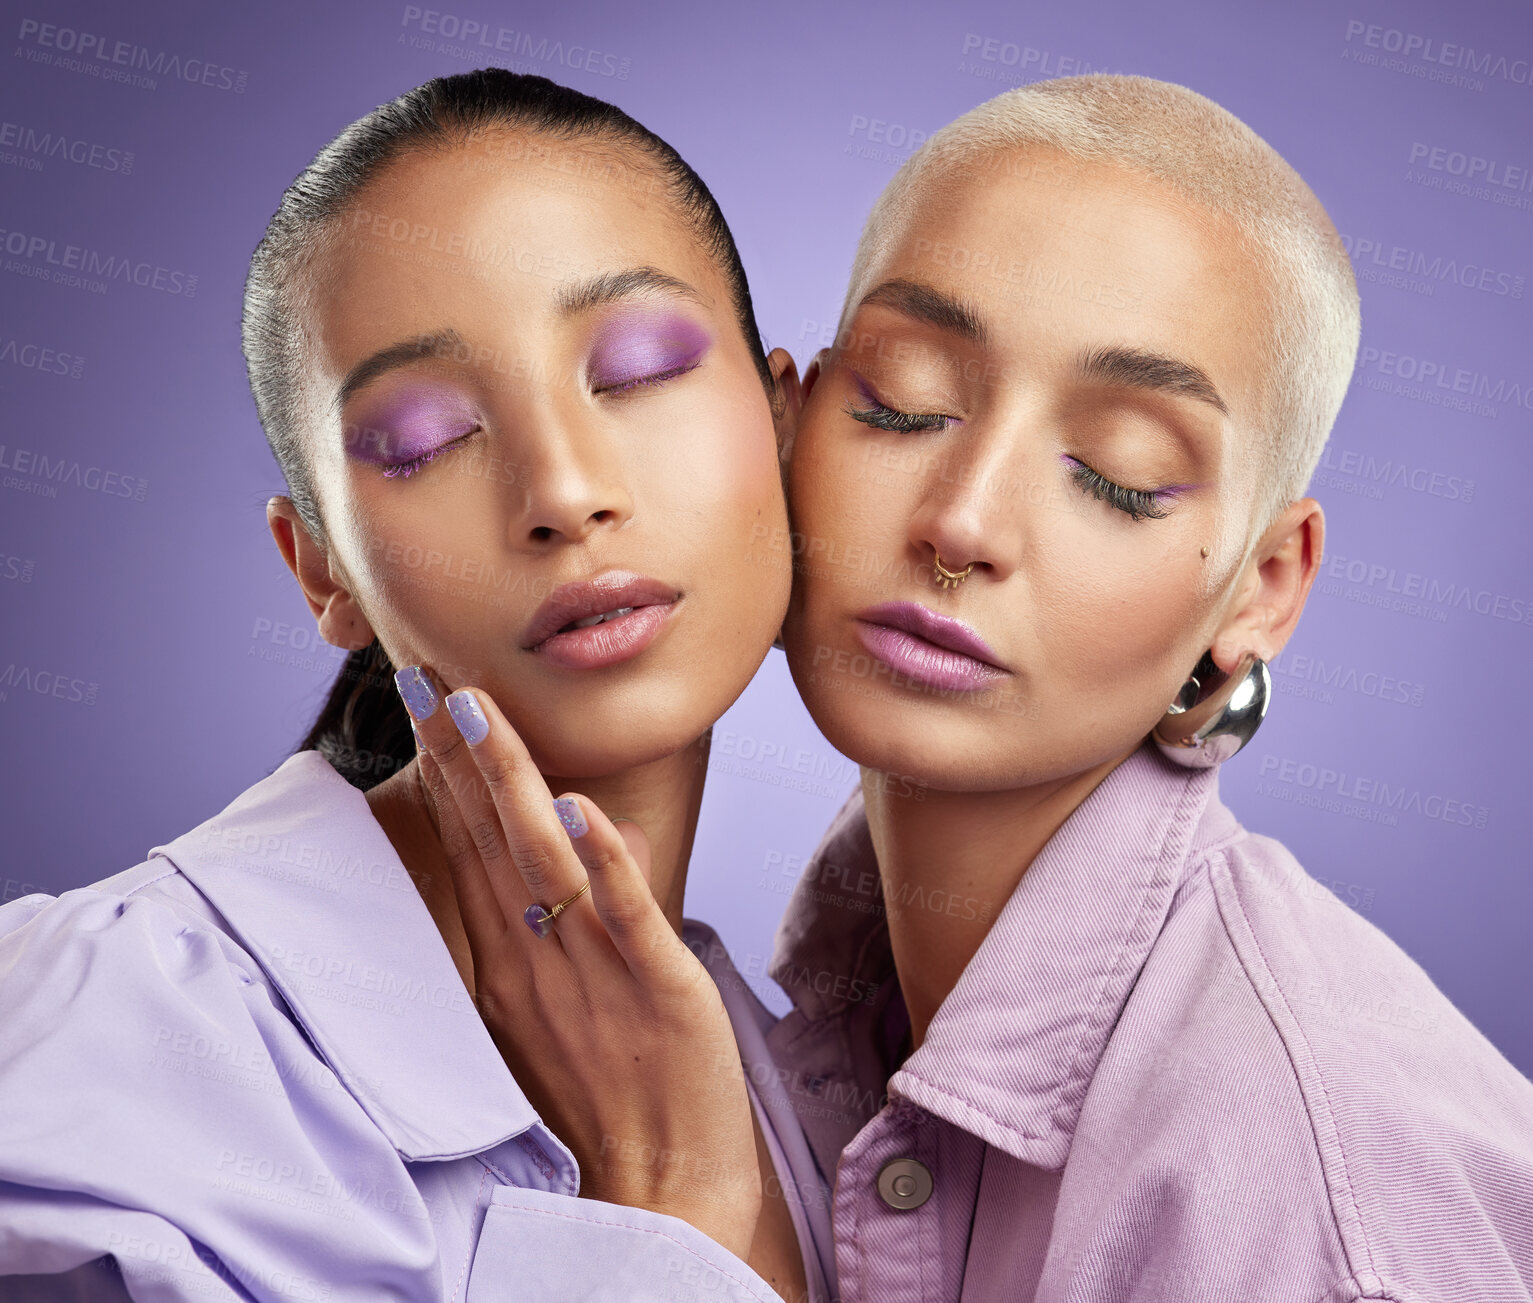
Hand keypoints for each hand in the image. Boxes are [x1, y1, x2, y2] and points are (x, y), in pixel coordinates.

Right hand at [393, 664, 762, 1260]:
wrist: (662, 1191)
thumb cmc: (606, 1096)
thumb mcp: (548, 1007)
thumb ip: (529, 935)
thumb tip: (522, 862)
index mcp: (511, 957)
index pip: (470, 844)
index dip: (447, 768)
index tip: (424, 695)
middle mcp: (537, 955)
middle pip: (489, 838)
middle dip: (458, 754)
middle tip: (427, 671)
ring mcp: (593, 970)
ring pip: (542, 860)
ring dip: (510, 785)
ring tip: (480, 713)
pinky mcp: (658, 988)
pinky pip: (626, 914)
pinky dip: (606, 860)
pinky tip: (580, 808)